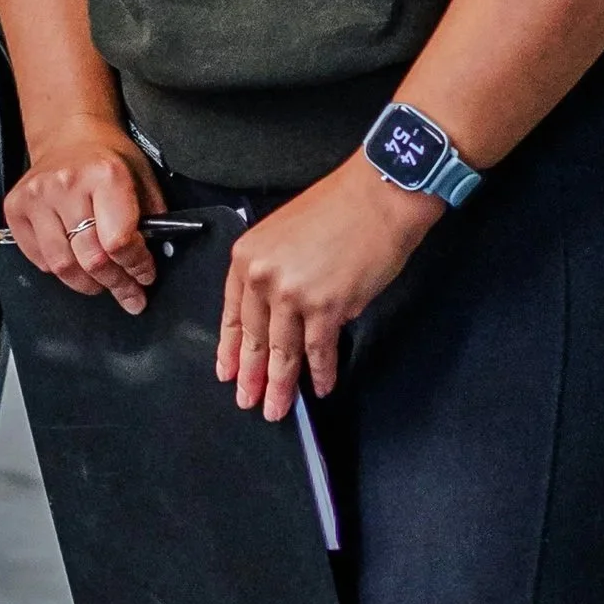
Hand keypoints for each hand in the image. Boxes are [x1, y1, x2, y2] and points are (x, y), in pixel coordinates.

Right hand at [3, 123, 165, 313]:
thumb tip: (152, 262)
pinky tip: (74, 262)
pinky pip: (39, 259)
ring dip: (87, 284)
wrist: (69, 134)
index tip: (145, 277)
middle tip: (129, 294)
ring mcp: (36, 196)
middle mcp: (66, 184)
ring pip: (62, 266)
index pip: (119, 241)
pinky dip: (59, 270)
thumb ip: (152, 220)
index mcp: (104, 174)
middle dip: (116, 283)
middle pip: (92, 259)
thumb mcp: (142, 179)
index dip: (136, 267)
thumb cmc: (109, 158)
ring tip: (102, 284)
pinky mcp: (15, 207)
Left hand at [218, 154, 442, 420]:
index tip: (226, 371)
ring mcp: (293, 294)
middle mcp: (263, 275)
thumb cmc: (339, 208)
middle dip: (251, 375)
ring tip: (277, 408)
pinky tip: (322, 386)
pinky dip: (321, 373)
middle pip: (254, 338)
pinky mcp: (326, 308)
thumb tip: (283, 317)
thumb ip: (276, 275)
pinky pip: (319, 351)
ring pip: (282, 352)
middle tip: (248, 402)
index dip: (230, 347)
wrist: (378, 195)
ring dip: (281, 385)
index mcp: (248, 255)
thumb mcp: (286, 235)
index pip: (233, 313)